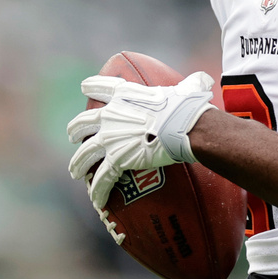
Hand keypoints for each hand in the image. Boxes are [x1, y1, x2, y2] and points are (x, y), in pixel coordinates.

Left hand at [67, 71, 215, 207]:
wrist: (184, 125)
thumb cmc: (187, 105)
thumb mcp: (188, 87)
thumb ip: (191, 82)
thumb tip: (204, 80)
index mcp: (125, 94)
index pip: (101, 86)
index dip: (92, 86)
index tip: (84, 86)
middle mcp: (110, 115)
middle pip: (83, 122)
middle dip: (75, 130)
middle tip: (73, 136)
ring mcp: (110, 138)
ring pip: (85, 154)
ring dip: (79, 164)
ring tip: (75, 172)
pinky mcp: (116, 159)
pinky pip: (101, 178)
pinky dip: (98, 190)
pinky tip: (96, 198)